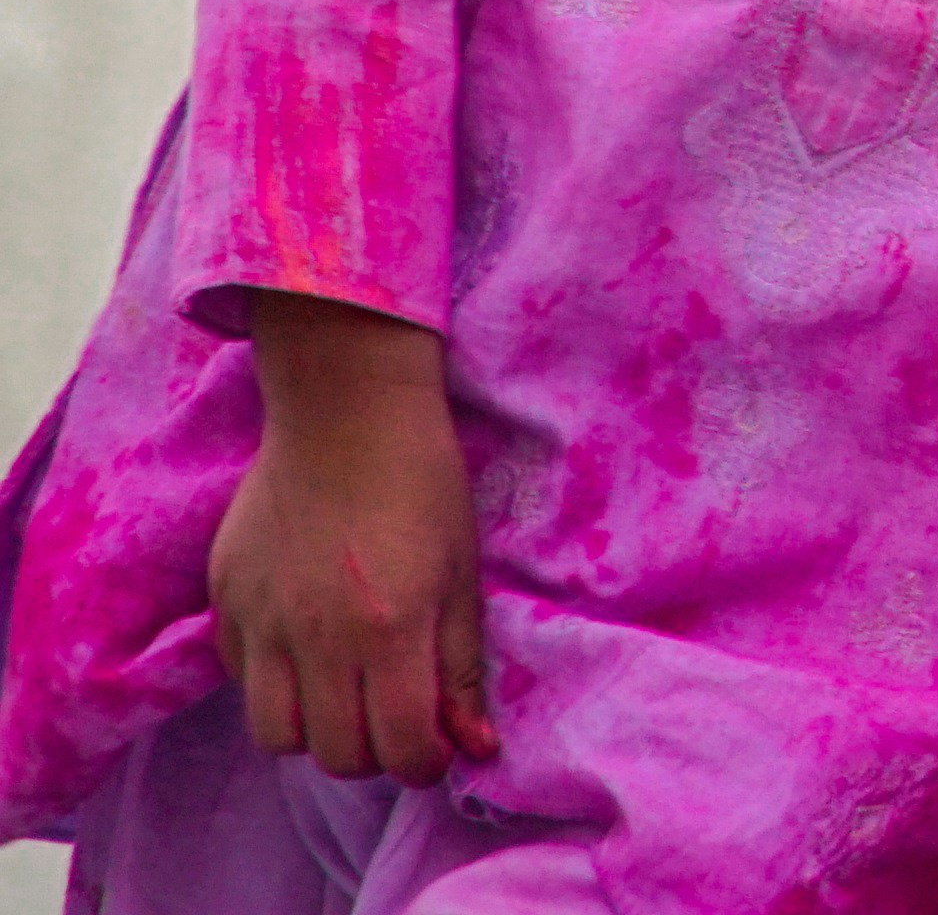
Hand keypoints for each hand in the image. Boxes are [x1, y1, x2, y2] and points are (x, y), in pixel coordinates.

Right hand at [212, 296, 493, 782]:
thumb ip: (461, 667)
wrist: (345, 412)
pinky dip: (275, 682)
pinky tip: (306, 644)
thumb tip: (476, 747)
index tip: (438, 742)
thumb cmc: (423, 485)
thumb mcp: (463, 574)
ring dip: (316, 729)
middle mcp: (317, 637)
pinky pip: (241, 680)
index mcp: (390, 629)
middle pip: (334, 756)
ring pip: (276, 735)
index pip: (400, 749)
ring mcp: (261, 622)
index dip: (426, 762)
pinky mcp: (224, 602)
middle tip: (396, 715)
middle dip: (373, 752)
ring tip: (347, 689)